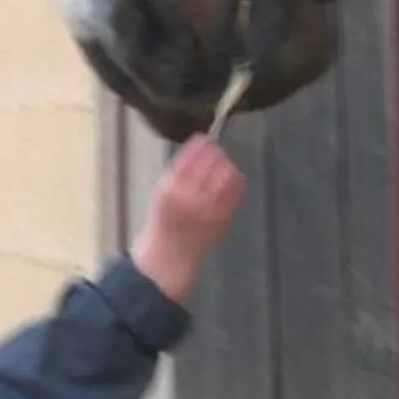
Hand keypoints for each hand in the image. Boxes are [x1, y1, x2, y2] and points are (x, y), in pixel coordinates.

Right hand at [131, 137, 246, 302]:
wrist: (169, 259)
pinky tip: (233, 180)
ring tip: (225, 165)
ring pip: (227, 174)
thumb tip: (200, 147)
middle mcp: (190, 196)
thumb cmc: (164, 223)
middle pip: (211, 162)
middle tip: (217, 151)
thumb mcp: (162, 193)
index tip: (205, 139)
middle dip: (216, 153)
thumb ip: (179, 173)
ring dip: (227, 166)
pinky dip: (236, 182)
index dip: (201, 144)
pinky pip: (236, 192)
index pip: (190, 155)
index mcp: (169, 187)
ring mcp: (209, 208)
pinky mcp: (223, 219)